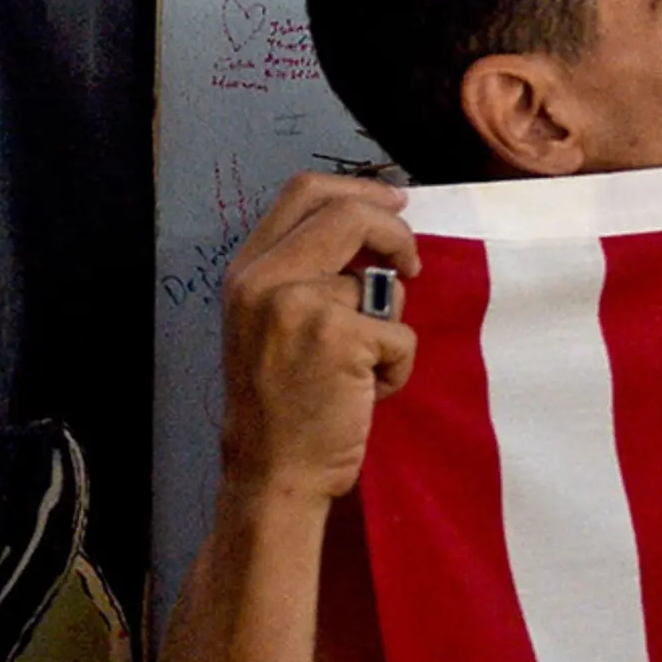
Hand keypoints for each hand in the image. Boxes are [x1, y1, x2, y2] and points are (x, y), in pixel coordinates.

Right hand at [218, 173, 418, 509]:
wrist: (272, 471)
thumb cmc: (280, 404)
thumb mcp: (270, 323)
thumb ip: (306, 274)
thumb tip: (375, 239)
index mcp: (248, 270)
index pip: (303, 191)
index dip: (359, 190)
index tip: (395, 203)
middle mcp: (265, 278)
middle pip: (348, 213)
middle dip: (395, 233)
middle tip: (413, 264)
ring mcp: (301, 304)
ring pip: (382, 286)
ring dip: (390, 328)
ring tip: (361, 369)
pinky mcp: (340, 337)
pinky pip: (400, 334)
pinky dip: (397, 368)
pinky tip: (367, 394)